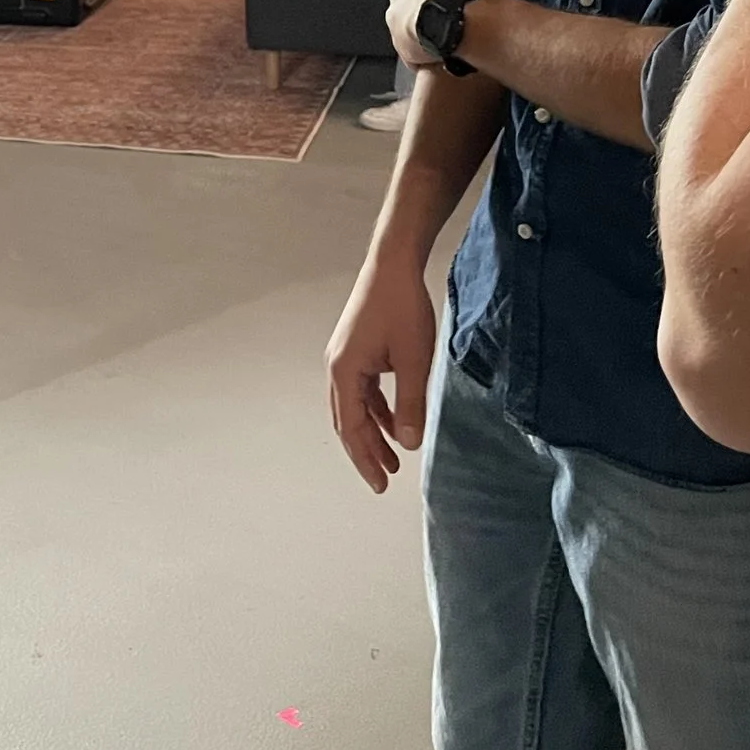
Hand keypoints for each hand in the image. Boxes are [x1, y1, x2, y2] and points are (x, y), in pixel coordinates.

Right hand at [325, 249, 439, 492]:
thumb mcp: (412, 361)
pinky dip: (377, 411)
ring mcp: (345, 357)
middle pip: (347, 420)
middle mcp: (337, 367)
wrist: (393, 265)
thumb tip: (409, 444)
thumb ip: (410, 404)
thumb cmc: (402, 308)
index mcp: (343, 372)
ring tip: (393, 458)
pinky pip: (363, 390)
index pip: (351, 428)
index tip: (380, 485)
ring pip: (355, 407)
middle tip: (384, 480)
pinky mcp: (357, 349)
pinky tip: (396, 423)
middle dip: (365, 451)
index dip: (365, 458)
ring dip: (372, 432)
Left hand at [387, 0, 507, 69]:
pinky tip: (445, 60)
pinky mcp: (399, 45)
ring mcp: (395, 20)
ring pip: (412, 31)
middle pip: (414, 7)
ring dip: (429, 37)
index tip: (456, 7)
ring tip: (452, 44)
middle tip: (453, 27)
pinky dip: (427, 58)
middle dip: (431, 16)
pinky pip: (413, 55)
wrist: (452, 16)